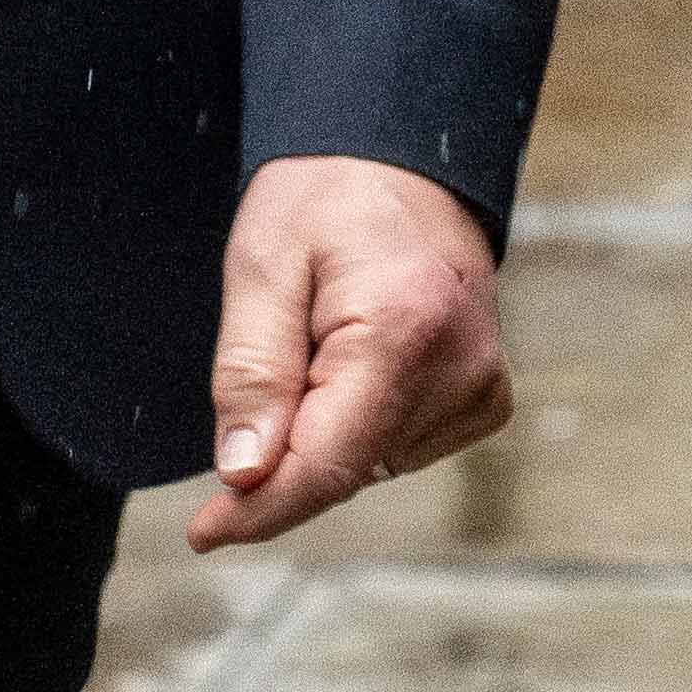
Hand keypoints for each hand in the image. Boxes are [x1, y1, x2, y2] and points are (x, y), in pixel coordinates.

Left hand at [191, 156, 512, 549]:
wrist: (406, 160)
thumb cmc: (324, 200)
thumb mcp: (261, 265)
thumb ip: (252, 371)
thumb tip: (244, 474)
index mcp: (402, 330)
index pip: (325, 464)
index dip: (258, 510)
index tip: (204, 531)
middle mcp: (460, 367)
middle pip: (345, 470)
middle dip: (284, 462)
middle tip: (261, 385)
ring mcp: (482, 384)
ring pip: (371, 465)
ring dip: (324, 438)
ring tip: (321, 347)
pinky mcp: (488, 394)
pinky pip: (403, 448)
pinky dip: (362, 428)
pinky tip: (358, 368)